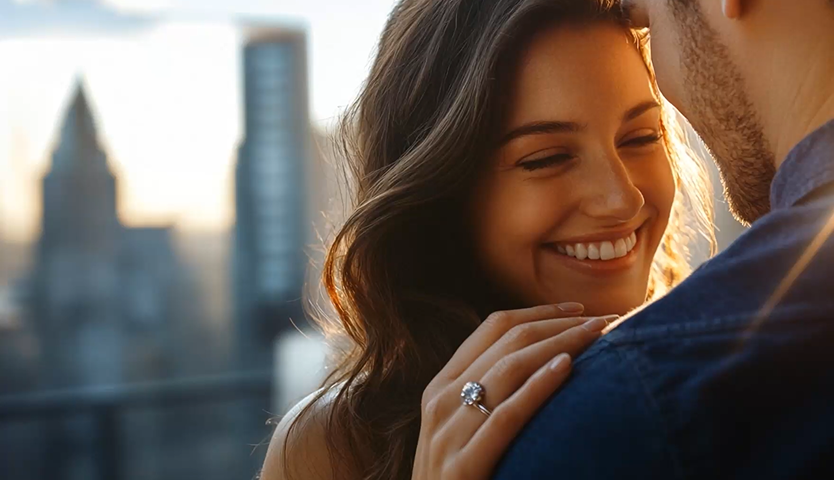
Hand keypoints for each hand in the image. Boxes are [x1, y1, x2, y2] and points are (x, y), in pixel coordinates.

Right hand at [411, 303, 615, 479]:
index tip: (579, 309)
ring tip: (598, 336)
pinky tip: (566, 368)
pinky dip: (538, 387)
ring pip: (509, 369)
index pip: (493, 328)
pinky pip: (506, 416)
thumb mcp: (460, 429)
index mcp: (440, 386)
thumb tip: (540, 362)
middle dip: (559, 324)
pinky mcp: (464, 466)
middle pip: (508, 341)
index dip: (539, 311)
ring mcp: (448, 432)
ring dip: (560, 344)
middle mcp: (441, 400)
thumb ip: (485, 395)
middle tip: (604, 319)